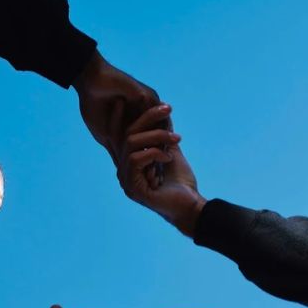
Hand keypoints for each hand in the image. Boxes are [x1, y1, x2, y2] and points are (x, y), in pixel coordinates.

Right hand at [74, 51, 158, 158]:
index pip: (149, 139)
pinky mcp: (147, 96)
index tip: (155, 172)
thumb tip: (119, 165)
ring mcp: (148, 101)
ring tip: (167, 157)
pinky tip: (159, 144)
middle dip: (163, 150)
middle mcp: (146, 108)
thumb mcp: (105, 132)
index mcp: (137, 116)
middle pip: (160, 132)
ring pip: (163, 125)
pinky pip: (159, 117)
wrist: (89, 78)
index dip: (151, 155)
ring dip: (164, 142)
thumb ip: (115, 147)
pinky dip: (159, 131)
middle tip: (167, 166)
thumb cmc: (93, 103)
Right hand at [115, 103, 205, 236]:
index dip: (117, 119)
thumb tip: (162, 114)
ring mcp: (126, 181)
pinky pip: (137, 159)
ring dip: (157, 136)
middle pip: (127, 134)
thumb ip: (163, 135)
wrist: (191, 207)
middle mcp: (124, 171)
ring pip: (131, 144)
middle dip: (147, 118)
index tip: (121, 100)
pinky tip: (169, 157)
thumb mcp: (171, 152)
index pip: (119, 137)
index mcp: (130, 164)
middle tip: (167, 108)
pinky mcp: (133, 188)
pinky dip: (155, 153)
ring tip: (176, 139)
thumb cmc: (181, 184)